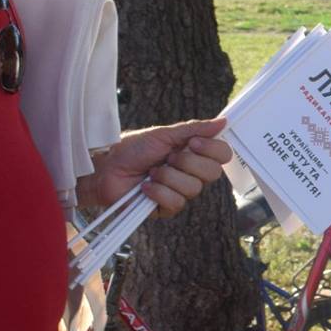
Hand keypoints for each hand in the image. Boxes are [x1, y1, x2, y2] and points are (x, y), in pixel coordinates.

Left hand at [83, 118, 233, 215]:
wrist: (108, 168)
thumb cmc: (132, 150)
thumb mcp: (164, 134)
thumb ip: (194, 129)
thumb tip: (222, 122)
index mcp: (194, 154)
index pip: (222, 155)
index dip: (212, 150)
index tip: (193, 143)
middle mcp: (191, 174)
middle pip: (212, 173)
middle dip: (187, 162)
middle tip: (167, 157)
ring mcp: (180, 192)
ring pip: (193, 188)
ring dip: (168, 176)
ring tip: (152, 172)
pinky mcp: (167, 208)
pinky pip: (176, 202)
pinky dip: (158, 191)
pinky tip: (145, 186)